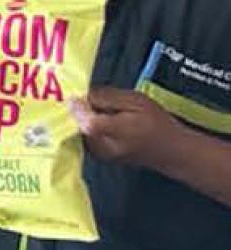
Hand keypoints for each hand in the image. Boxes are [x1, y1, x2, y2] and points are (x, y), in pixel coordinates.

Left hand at [72, 87, 188, 172]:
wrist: (172, 152)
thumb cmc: (157, 124)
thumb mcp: (136, 101)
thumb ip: (107, 97)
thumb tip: (84, 95)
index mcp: (109, 132)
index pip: (81, 117)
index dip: (79, 103)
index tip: (81, 93)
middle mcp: (98, 146)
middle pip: (77, 121)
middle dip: (82, 109)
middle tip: (98, 102)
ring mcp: (97, 153)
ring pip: (80, 127)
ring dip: (86, 117)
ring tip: (107, 112)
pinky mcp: (99, 156)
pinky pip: (86, 134)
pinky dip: (91, 125)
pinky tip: (107, 121)